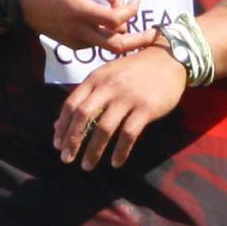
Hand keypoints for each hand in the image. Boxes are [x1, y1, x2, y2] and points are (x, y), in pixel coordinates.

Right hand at [19, 0, 147, 51]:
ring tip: (115, 5)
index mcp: (80, 11)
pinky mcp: (71, 45)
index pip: (116, 19)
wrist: (17, 2)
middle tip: (152, 32)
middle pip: (118, 45)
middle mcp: (79, 30)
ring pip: (108, 46)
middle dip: (139, 40)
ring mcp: (75, 41)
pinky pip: (96, 44)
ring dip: (119, 30)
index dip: (132, 9)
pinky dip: (105, 31)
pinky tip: (99, 12)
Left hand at [57, 41, 188, 168]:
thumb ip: (86, 97)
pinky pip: (129, 134)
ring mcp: (127, 98)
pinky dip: (120, 151)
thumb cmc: (134, 71)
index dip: (62, 126)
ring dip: (93, 150)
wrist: (168, 60)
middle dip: (73, 140)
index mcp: (96, 78)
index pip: (71, 104)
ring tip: (87, 166)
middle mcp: (109, 87)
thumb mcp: (106, 77)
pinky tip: (116, 163)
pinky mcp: (146, 108)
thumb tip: (60, 124)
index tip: (58, 145)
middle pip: (83, 116)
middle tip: (67, 159)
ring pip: (104, 128)